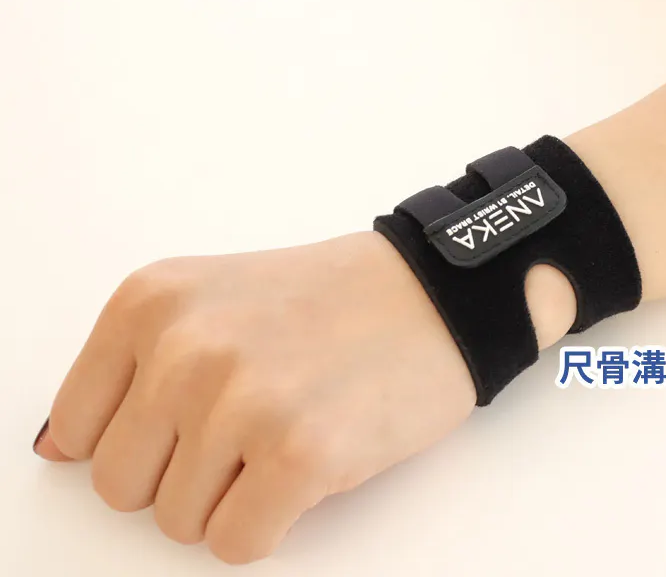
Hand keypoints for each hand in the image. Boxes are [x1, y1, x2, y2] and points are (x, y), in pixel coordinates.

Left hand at [35, 232, 486, 562]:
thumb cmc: (329, 304)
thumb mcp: (210, 301)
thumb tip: (59, 451)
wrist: (431, 297)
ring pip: (178, 524)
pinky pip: (237, 544)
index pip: (77, 430)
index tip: (186, 428)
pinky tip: (304, 475)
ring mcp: (241, 402)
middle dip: (181, 479)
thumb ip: (132, 369)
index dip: (137, 444)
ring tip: (283, 441)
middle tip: (245, 437)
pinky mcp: (299, 453)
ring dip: (231, 501)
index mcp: (150, 304)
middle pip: (122, 488)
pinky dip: (267, 526)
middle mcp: (184, 348)